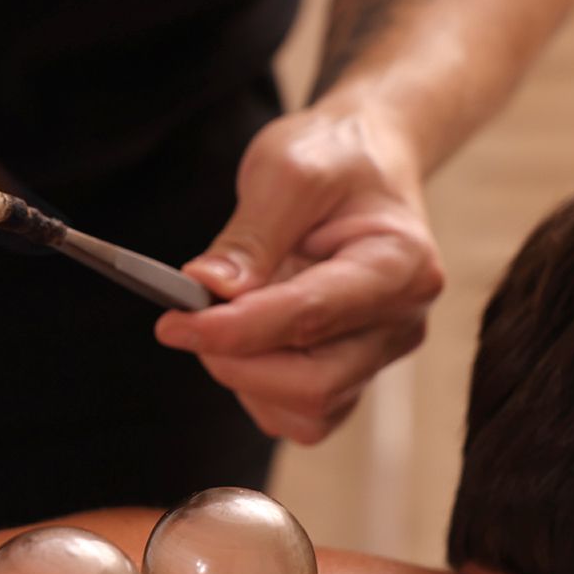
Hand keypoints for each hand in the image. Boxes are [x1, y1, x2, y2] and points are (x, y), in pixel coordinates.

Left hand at [153, 104, 443, 443]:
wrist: (365, 160)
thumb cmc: (333, 157)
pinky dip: (260, 391)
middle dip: (236, 361)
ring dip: (245, 377)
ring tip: (223, 319)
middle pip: (313, 385)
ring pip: (307, 410)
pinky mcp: (356, 373)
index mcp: (401, 263)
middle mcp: (401, 319)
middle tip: (187, 320)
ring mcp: (381, 352)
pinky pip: (303, 416)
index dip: (235, 329)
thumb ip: (251, 236)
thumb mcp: (287, 170)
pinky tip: (245, 341)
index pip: (311, 317)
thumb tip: (206, 290)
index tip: (172, 323)